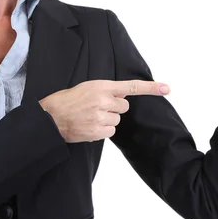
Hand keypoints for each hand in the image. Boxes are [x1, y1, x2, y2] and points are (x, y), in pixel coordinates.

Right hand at [39, 79, 170, 142]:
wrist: (51, 117)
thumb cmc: (67, 101)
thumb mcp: (87, 87)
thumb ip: (106, 90)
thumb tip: (123, 95)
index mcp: (101, 86)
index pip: (130, 86)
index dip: (150, 88)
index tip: (167, 89)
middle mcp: (103, 100)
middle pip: (123, 107)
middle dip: (114, 108)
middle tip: (97, 107)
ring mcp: (101, 117)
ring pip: (117, 120)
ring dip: (107, 120)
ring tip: (90, 117)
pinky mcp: (97, 131)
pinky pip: (110, 132)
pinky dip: (102, 131)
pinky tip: (89, 126)